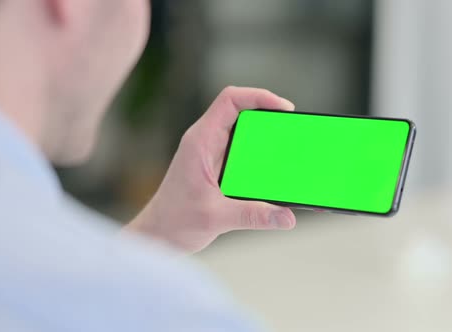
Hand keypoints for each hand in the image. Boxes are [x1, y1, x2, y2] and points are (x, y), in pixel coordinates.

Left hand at [126, 87, 297, 252]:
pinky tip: (275, 168)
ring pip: (242, 130)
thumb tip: (287, 218)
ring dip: (266, 135)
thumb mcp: (216, 218)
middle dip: (269, 115)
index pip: (230, 101)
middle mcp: (206, 141)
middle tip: (293, 128)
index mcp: (200, 141)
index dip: (259, 97)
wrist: (158, 235)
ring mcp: (211, 153)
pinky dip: (260, 154)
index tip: (285, 108)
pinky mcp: (217, 167)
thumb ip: (253, 216)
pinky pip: (242, 150)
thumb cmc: (174, 221)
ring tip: (289, 146)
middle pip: (241, 111)